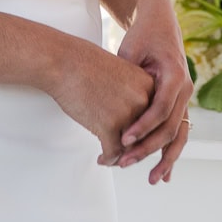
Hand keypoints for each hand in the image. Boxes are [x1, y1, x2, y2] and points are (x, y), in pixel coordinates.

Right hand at [51, 42, 153, 165]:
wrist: (65, 62)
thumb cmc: (87, 66)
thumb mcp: (122, 75)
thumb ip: (134, 96)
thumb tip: (136, 122)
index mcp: (149, 85)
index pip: (157, 118)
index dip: (147, 133)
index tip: (140, 141)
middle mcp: (142, 99)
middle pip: (147, 135)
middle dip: (135, 149)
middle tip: (127, 156)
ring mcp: (127, 113)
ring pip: (131, 147)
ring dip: (122, 157)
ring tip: (114, 159)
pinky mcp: (109, 125)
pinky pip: (113, 152)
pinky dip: (108, 159)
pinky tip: (102, 158)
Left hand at [116, 2, 193, 184]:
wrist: (159, 23)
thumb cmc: (142, 35)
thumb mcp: (131, 50)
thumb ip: (127, 76)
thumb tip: (113, 104)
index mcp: (175, 73)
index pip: (161, 107)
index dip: (143, 126)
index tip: (123, 139)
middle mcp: (185, 88)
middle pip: (171, 127)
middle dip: (149, 148)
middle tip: (124, 163)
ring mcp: (184, 98)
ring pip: (179, 135)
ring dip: (165, 159)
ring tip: (152, 179)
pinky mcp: (178, 104)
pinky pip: (176, 132)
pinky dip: (170, 152)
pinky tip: (163, 173)